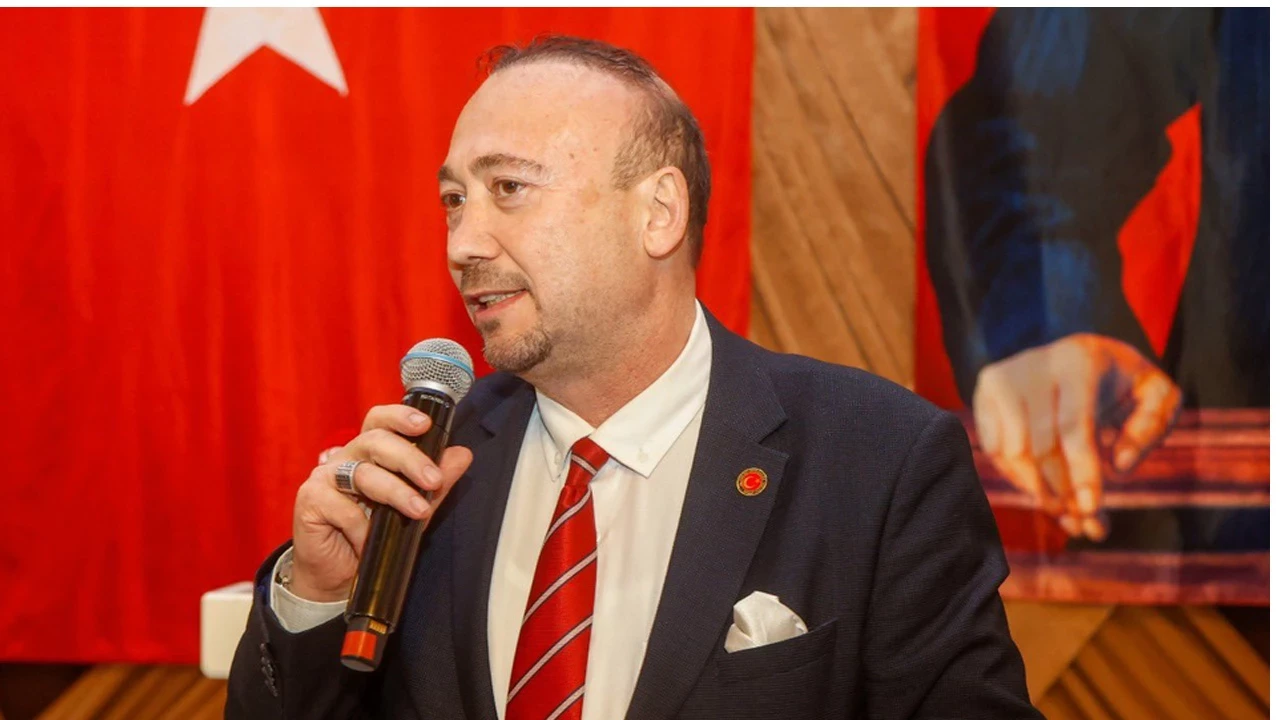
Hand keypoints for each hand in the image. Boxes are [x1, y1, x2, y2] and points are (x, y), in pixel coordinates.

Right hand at [289, 405, 473, 601]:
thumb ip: (437, 482)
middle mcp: (346, 457)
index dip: (400, 416)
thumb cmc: (375, 536)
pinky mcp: (310, 500)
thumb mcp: (415, 507)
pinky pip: (341, 507)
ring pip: (363, 473)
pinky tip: (368, 541)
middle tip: (433, 480)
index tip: (425, 424)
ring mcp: (324, 477)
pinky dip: (361, 526)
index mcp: (369, 452)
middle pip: (375, 441)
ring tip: (419, 512)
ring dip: (396, 492)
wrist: (340, 576)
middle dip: (409, 458)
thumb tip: (462, 455)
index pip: (380, 421)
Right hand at [972, 333, 1180, 539]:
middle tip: (1080, 522)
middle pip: (1039, 446)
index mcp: (1080, 361)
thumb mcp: (1156, 394)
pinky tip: (1045, 488)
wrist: (1076, 352)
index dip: (1080, 472)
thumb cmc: (1121, 380)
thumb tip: (1119, 465)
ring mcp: (1003, 378)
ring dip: (1039, 492)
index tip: (1090, 509)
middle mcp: (1034, 366)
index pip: (1073, 427)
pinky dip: (1019, 478)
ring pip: (1012, 453)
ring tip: (1067, 514)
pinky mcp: (984, 393)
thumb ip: (1151, 426)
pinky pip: (995, 451)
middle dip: (1059, 491)